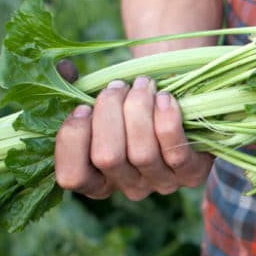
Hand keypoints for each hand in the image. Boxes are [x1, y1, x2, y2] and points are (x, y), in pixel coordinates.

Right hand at [53, 78, 212, 199]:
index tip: (82, 107)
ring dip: (138, 110)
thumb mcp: (101, 99)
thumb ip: (74, 86)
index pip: (72, 177)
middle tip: (117, 86)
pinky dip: (167, 120)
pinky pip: (175, 153)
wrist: (182, 102)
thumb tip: (64, 68)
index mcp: (98, 178)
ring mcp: (160, 183)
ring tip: (143, 85)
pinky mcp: (191, 174)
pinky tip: (164, 98)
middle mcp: (127, 186)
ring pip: (141, 153)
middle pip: (107, 158)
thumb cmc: (132, 103)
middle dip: (108, 112)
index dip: (73, 139)